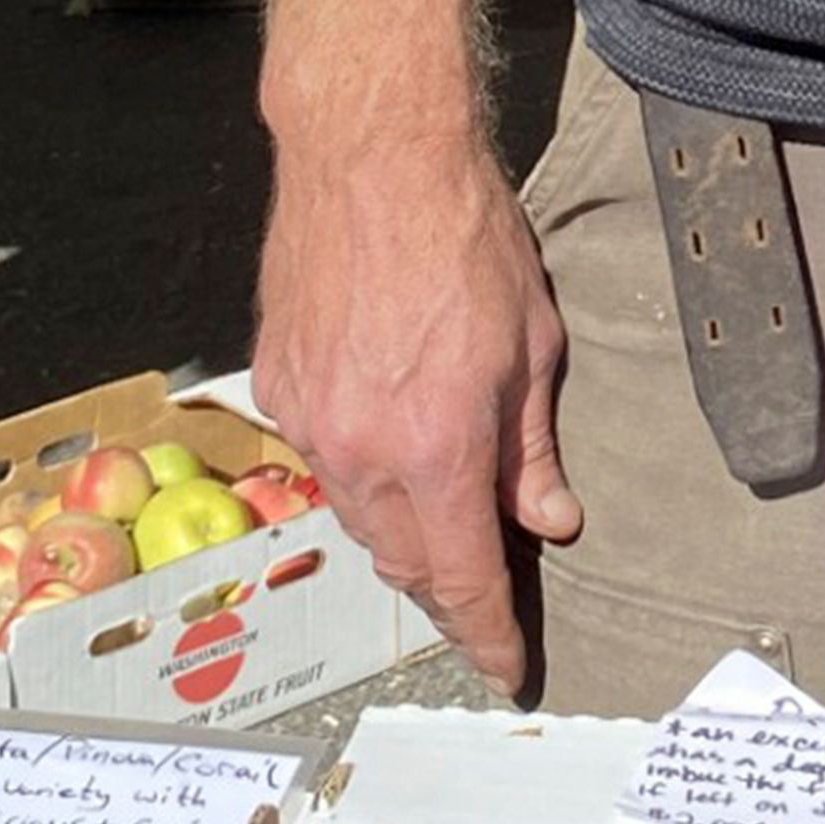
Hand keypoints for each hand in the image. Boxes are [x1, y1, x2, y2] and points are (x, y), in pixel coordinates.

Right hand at [252, 93, 578, 695]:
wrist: (370, 156)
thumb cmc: (466, 236)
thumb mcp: (533, 344)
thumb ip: (531, 449)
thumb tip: (548, 522)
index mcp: (438, 450)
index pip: (463, 579)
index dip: (486, 634)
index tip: (503, 667)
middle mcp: (362, 452)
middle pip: (403, 560)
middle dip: (445, 587)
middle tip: (483, 586)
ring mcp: (308, 423)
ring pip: (357, 516)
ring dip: (401, 528)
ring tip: (440, 508)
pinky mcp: (276, 387)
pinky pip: (321, 457)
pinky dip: (360, 466)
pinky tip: (387, 430)